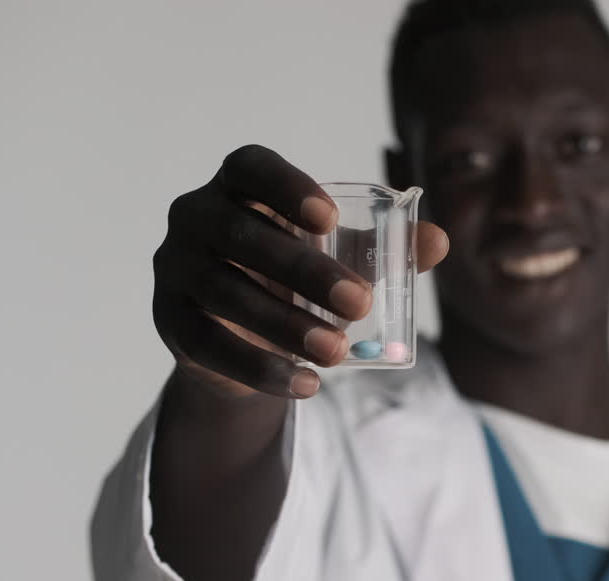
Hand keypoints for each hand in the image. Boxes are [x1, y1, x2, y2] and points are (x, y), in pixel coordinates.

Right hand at [152, 145, 447, 398]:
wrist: (247, 338)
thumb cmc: (295, 276)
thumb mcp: (340, 258)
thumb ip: (386, 249)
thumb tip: (438, 243)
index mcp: (236, 185)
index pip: (250, 167)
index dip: (286, 186)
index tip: (330, 218)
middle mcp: (195, 216)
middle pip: (242, 236)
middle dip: (305, 272)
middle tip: (360, 302)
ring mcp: (175, 268)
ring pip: (226, 294)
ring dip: (285, 326)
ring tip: (336, 352)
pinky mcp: (170, 320)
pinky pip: (210, 345)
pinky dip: (260, 368)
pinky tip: (305, 385)